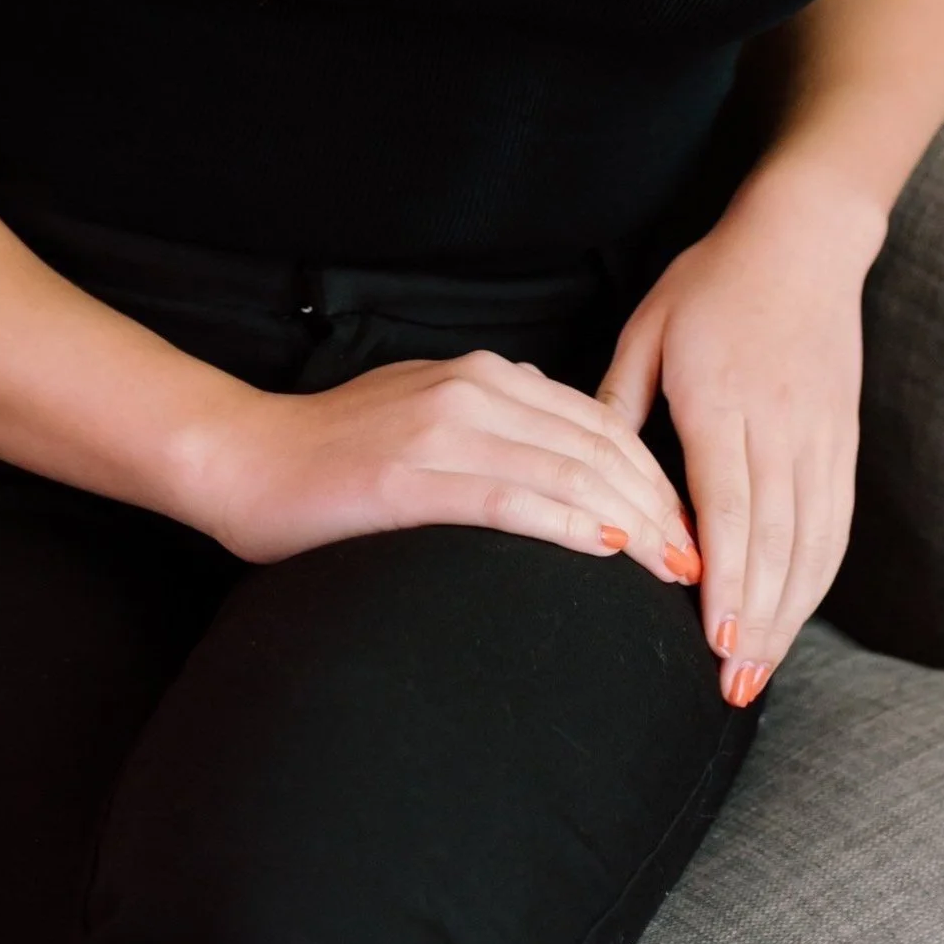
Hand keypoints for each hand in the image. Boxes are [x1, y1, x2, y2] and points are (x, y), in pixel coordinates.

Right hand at [199, 348, 704, 589]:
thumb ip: (496, 427)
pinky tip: (607, 550)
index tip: (687, 523)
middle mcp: (471, 391)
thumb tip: (563, 462)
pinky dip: (568, 524)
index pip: (596, 423)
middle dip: (658, 503)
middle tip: (698, 557)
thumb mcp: (428, 416)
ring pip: (566, 471)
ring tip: (672, 566)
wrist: (244, 459)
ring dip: (632, 521)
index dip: (652, 474)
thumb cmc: (334, 454)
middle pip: (595, 447)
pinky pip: (510, 498)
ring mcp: (441, 430)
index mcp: (483, 376)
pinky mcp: (412, 478)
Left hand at [597, 164, 880, 703]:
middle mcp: (780, 427)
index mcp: (724, 400)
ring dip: (790, 611)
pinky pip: (836, 521)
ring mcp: (819, 437)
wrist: (803, 241)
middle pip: (775, 540)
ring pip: (812, 540)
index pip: (728, 505)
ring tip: (760, 670)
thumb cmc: (712, 283)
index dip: (726, 576)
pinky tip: (796, 614)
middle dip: (757, 619)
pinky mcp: (841, 441)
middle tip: (734, 686)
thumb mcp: (648, 329)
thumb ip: (616, 402)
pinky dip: (819, 576)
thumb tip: (582, 471)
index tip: (715, 636)